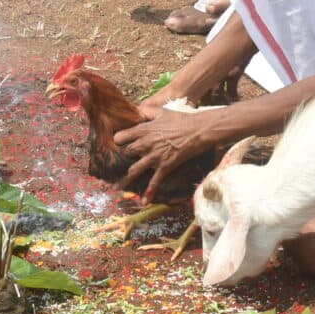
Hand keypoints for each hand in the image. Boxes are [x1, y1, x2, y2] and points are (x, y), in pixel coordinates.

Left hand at [114, 105, 231, 197]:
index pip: (120, 137)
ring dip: (125, 180)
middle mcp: (146, 144)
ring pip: (135, 170)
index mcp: (144, 130)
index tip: (119, 144)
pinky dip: (149, 192)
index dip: (119, 140)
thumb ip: (148, 112)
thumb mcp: (162, 111)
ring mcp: (155, 156)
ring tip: (116, 187)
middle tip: (121, 163)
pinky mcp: (165, 166)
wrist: (198, 130)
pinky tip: (143, 202)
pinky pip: (154, 181)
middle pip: (127, 154)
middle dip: (124, 158)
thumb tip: (139, 111)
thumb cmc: (182, 119)